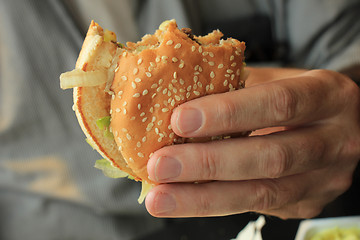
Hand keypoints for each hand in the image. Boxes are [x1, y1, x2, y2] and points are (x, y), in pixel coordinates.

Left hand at [145, 67, 359, 218]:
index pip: (280, 103)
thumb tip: (176, 98)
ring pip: (263, 194)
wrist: (337, 125)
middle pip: (271, 157)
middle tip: (160, 165)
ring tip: (161, 197)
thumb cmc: (295, 95)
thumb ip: (236, 88)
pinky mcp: (308, 203)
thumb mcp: (275, 80)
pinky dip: (215, 203)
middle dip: (208, 164)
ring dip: (204, 198)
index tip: (180, 120)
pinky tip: (184, 200)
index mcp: (327, 96)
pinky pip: (258, 206)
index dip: (229, 113)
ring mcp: (325, 179)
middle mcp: (335, 141)